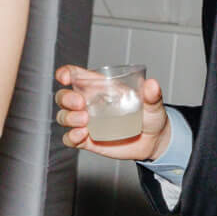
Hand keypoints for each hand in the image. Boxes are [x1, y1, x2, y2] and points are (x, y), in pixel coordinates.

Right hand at [54, 66, 171, 161]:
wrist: (153, 141)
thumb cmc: (150, 115)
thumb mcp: (153, 103)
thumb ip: (152, 95)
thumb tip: (152, 85)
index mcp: (100, 87)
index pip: (76, 75)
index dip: (65, 74)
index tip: (63, 78)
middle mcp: (89, 104)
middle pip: (64, 97)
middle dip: (66, 98)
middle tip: (80, 104)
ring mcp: (86, 123)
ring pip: (64, 117)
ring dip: (69, 118)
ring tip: (85, 122)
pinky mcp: (87, 140)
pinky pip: (70, 139)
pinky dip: (71, 137)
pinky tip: (82, 135)